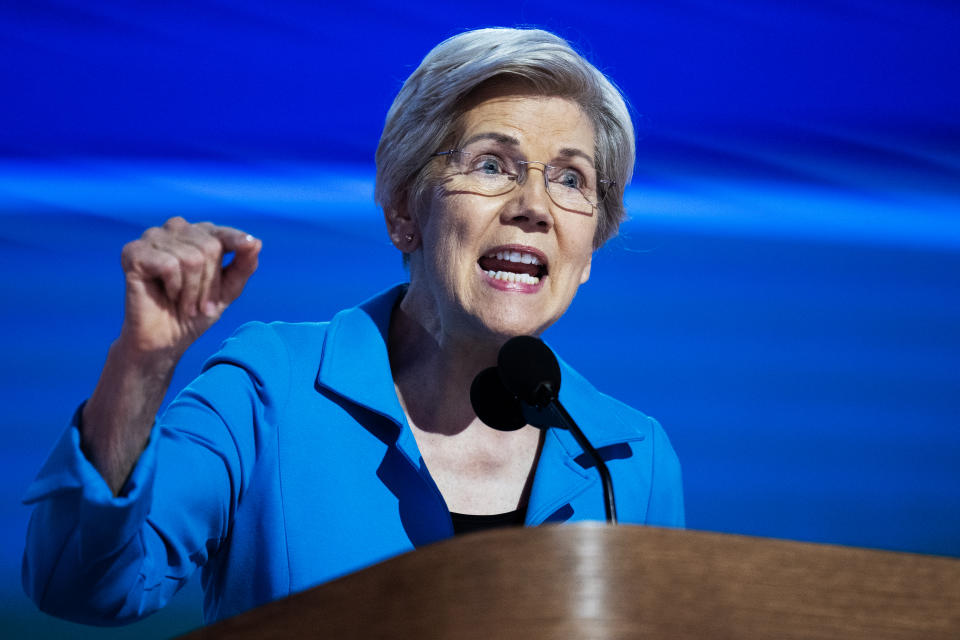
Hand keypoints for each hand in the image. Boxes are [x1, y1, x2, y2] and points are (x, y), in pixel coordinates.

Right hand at [118, 216, 261, 359]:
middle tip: (201, 304)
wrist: (165, 341)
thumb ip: (243, 266)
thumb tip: (255, 242)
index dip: (237, 240)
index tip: (250, 244)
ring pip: (191, 258)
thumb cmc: (195, 312)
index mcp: (198, 234)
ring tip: (184, 303)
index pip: (223, 233)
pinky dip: (174, 288)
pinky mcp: (133, 252)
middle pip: (210, 247)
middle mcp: (175, 230)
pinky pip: (168, 265)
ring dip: (192, 291)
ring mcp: (152, 238)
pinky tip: (166, 294)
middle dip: (210, 284)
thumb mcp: (227, 290)